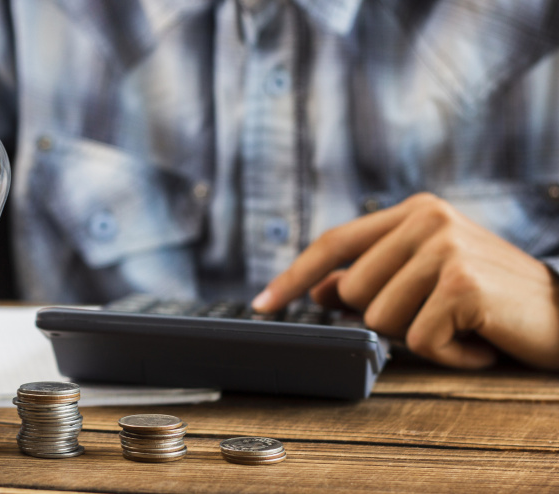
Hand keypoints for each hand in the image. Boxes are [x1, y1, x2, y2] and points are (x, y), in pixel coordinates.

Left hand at [252, 193, 558, 369]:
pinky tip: (479, 340)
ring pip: (380, 320)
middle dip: (392, 319)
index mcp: (416, 211)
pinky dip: (448, 355)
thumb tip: (319, 290)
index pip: (335, 242)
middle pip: (354, 293)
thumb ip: (373, 278)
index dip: (293, 276)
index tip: (260, 304)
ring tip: (463, 325)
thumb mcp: (428, 282)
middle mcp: (429, 219)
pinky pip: (419, 341)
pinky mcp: (461, 284)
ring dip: (421, 337)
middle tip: (442, 314)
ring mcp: (445, 248)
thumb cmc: (494, 302)